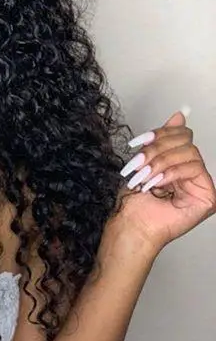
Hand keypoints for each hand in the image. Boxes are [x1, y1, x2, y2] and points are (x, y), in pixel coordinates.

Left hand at [105, 109, 215, 253]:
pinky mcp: (208, 197)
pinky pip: (194, 169)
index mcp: (179, 161)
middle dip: (157, 149)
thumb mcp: (145, 161)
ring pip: (189, 152)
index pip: (181, 134)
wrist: (131, 225)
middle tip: (138, 163)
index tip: (138, 142)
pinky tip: (155, 183)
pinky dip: (170, 173)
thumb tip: (179, 115)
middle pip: (185, 140)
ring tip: (143, 176)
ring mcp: (202, 184)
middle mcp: (193, 172)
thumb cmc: (134, 201)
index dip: (160, 134)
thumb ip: (163, 139)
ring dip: (160, 162)